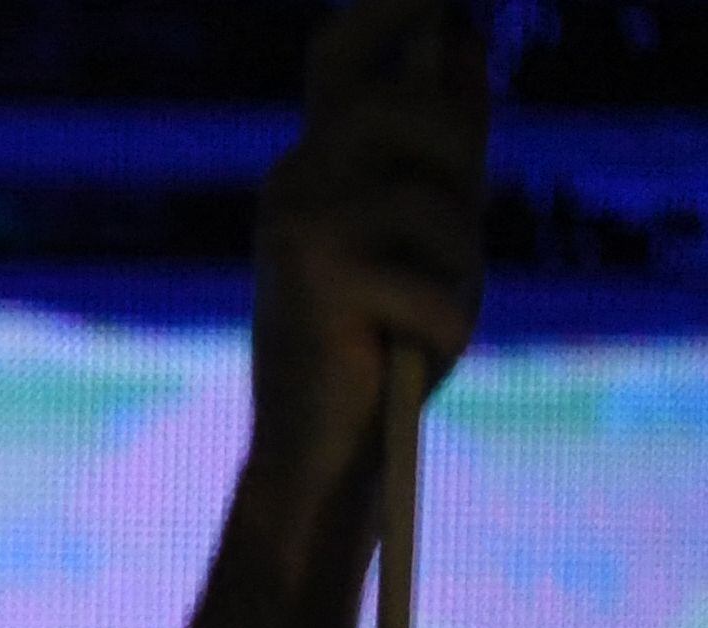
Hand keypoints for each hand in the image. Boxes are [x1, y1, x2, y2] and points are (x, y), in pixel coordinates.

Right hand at [230, 0, 487, 583]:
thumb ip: (445, 143)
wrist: (317, 449)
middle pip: (426, 111)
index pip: (347, 48)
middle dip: (466, 173)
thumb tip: (463, 35)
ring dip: (458, 269)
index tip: (442, 1)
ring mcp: (298, 220)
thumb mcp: (428, 231)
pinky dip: (446, 328)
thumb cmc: (379, 341)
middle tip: (450, 246)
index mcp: (315, 160)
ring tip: (418, 314)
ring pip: (439, 202)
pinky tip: (406, 358)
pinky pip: (438, 281)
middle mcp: (295, 177)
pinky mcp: (318, 274)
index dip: (394, 9)